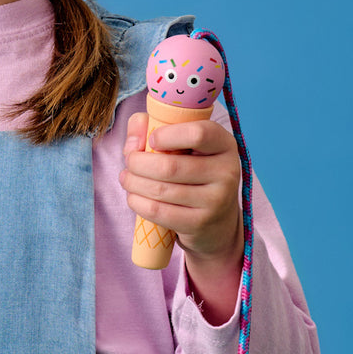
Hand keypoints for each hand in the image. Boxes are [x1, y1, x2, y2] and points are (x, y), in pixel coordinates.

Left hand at [121, 111, 243, 320]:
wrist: (220, 231)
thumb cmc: (194, 181)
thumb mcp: (186, 154)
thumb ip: (159, 132)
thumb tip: (134, 122)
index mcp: (225, 146)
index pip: (199, 130)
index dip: (168, 132)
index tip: (153, 139)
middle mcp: (226, 172)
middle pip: (168, 163)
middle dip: (136, 163)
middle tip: (126, 165)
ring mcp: (216, 202)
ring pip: (159, 188)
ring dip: (132, 183)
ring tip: (126, 181)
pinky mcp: (201, 226)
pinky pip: (158, 212)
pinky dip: (138, 204)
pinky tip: (134, 199)